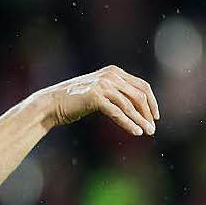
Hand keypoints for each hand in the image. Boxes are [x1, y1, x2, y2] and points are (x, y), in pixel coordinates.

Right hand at [40, 65, 159, 135]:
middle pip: (139, 95)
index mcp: (113, 71)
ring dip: (141, 120)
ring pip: (130, 105)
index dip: (152, 101)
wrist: (50, 104)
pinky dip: (128, 123)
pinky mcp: (95, 97)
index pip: (142, 86)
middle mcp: (110, 75)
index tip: (155, 115)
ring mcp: (102, 85)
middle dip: (148, 112)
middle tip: (152, 128)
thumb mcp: (98, 92)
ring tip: (147, 132)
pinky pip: (117, 113)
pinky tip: (136, 132)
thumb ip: (115, 93)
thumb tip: (137, 107)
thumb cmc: (73, 101)